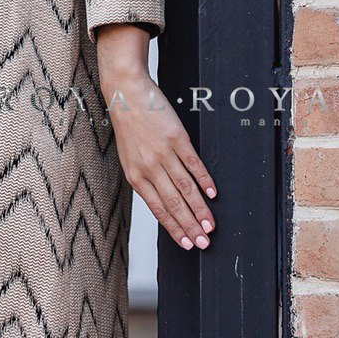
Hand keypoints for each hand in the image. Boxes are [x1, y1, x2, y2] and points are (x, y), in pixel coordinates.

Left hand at [95, 24, 216, 251]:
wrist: (125, 93)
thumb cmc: (128, 125)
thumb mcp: (129, 156)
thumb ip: (145, 177)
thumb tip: (162, 200)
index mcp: (135, 175)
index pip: (158, 209)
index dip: (174, 228)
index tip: (187, 244)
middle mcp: (149, 167)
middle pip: (174, 203)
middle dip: (190, 226)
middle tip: (205, 243)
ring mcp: (163, 153)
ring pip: (185, 188)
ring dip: (200, 209)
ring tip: (211, 225)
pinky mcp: (176, 138)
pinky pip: (193, 164)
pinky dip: (204, 180)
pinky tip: (213, 193)